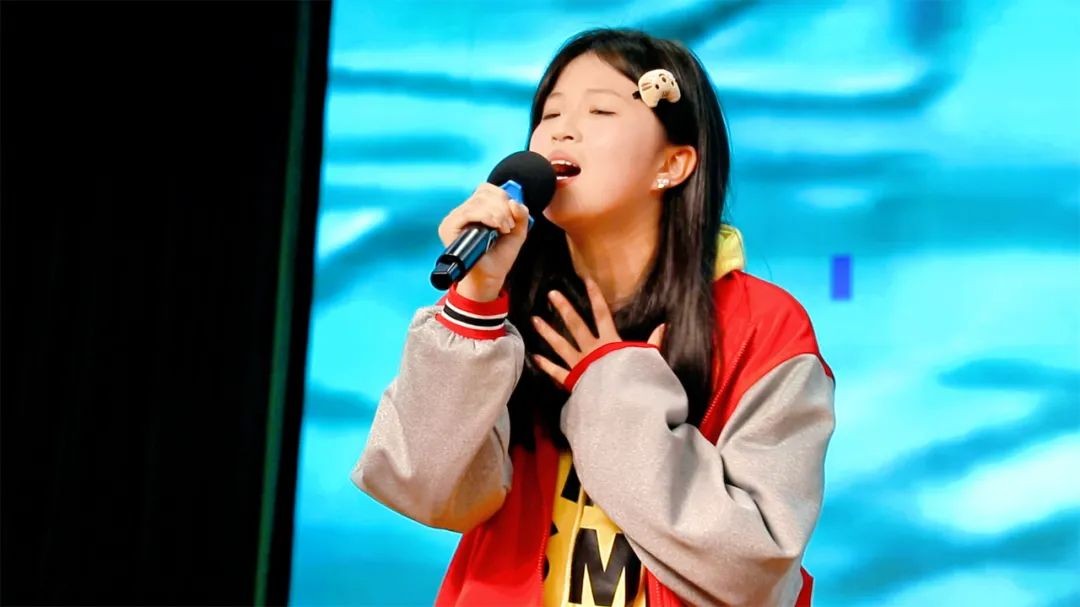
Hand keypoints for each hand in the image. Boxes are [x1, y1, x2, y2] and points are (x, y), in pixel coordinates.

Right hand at [437, 183, 530, 301]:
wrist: (490, 277)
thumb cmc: (499, 256)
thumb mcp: (517, 232)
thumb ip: (521, 214)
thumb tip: (514, 201)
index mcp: (476, 209)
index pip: (486, 190)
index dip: (501, 197)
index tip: (511, 216)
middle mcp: (463, 211)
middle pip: (483, 193)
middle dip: (502, 207)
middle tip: (509, 226)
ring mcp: (454, 218)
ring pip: (478, 202)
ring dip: (497, 214)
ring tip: (503, 230)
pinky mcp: (449, 227)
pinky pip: (468, 212)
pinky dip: (486, 216)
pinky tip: (495, 227)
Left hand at [531, 277, 665, 385]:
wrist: (623, 405)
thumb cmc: (636, 381)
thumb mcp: (648, 360)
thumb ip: (653, 342)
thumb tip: (664, 325)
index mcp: (610, 342)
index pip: (602, 314)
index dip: (594, 296)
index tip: (586, 280)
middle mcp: (591, 349)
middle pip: (576, 325)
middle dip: (564, 308)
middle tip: (551, 294)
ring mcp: (580, 364)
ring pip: (560, 345)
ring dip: (547, 332)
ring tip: (534, 319)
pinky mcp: (572, 380)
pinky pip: (556, 372)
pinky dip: (545, 365)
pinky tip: (534, 356)